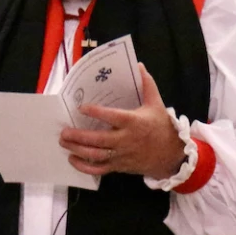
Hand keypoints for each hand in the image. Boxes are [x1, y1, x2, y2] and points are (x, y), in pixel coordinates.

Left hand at [59, 64, 187, 179]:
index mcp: (134, 122)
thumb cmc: (161, 127)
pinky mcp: (119, 166)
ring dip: (77, 150)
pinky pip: (99, 169)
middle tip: (64, 131)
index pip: (112, 117)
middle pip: (99, 140)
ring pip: (96, 155)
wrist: (171, 155)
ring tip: (64, 142)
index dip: (96, 112)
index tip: (81, 108)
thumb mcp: (156, 103)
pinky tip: (72, 159)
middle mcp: (126, 140)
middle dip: (79, 136)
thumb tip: (139, 65)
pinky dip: (84, 167)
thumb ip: (147, 84)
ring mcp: (122, 155)